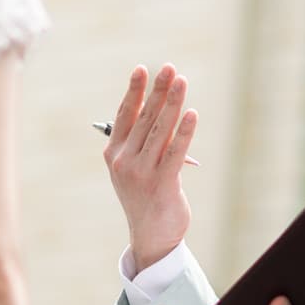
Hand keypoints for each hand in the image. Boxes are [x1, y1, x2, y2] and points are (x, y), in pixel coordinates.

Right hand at [104, 64, 197, 271]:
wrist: (151, 236)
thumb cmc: (146, 196)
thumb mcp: (135, 167)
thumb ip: (143, 141)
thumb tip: (162, 108)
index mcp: (113, 154)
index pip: (124, 115)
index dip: (134, 91)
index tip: (142, 68)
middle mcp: (123, 161)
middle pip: (144, 118)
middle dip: (158, 90)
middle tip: (170, 68)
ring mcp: (141, 173)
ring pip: (159, 130)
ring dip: (172, 103)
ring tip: (181, 81)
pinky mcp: (161, 184)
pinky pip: (175, 152)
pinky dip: (184, 132)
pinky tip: (192, 114)